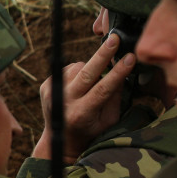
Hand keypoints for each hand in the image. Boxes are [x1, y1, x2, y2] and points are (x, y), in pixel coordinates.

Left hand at [33, 34, 135, 161]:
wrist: (59, 139)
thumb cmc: (91, 130)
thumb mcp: (109, 120)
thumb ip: (115, 97)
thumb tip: (120, 69)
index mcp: (80, 114)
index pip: (102, 89)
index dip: (117, 73)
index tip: (130, 58)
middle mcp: (63, 102)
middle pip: (86, 73)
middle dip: (102, 54)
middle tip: (114, 38)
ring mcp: (51, 93)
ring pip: (78, 67)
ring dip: (91, 68)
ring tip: (93, 82)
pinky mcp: (46, 85)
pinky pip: (69, 68)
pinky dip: (79, 71)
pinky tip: (80, 84)